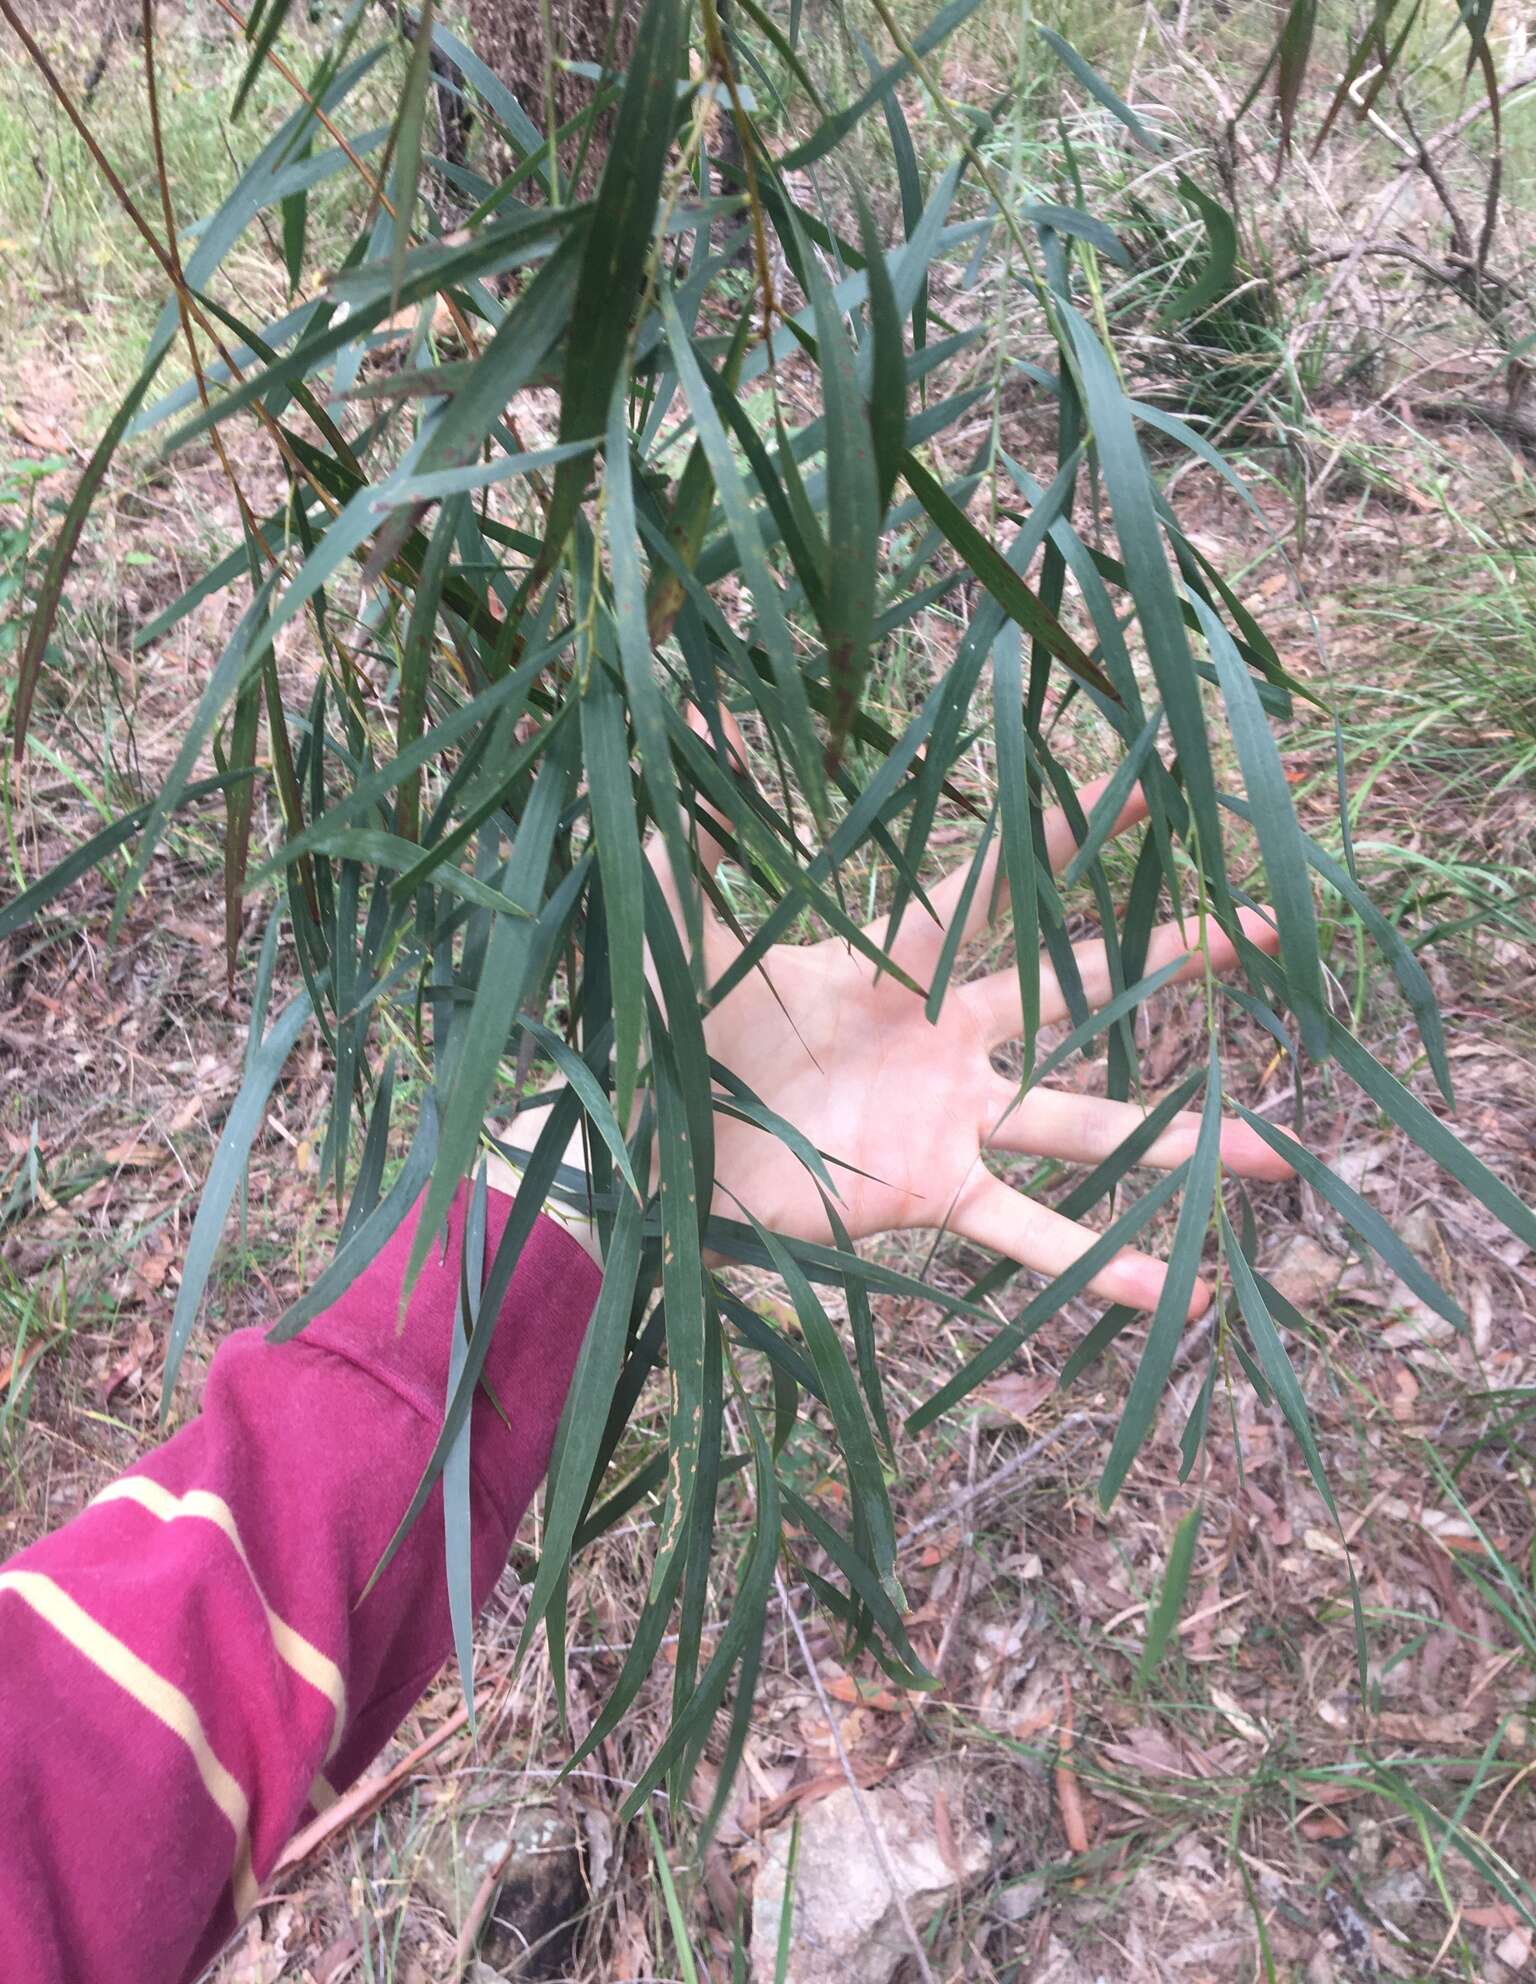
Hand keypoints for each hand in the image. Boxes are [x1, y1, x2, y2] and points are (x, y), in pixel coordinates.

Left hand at [650, 716, 1291, 1317]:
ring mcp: (950, 1120)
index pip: (992, 887)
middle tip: (1267, 927)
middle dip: (1175, 958)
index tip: (1141, 782)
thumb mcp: (678, 942)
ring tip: (1281, 1153)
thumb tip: (677, 728)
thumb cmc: (667, 1047)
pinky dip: (1098, 1268)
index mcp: (892, 967)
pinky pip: (1031, 1232)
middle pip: (1080, 989)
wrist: (646, 1164)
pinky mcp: (935, 1194)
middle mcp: (943, 1038)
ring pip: (1088, 1124)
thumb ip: (685, 850)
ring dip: (1181, 1141)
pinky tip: (1175, 1293)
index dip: (1060, 836)